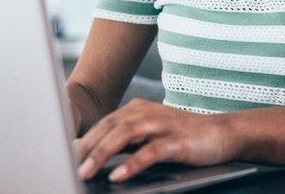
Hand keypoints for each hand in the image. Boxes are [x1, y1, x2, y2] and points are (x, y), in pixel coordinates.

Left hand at [74, 98, 235, 182]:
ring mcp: (161, 125)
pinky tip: (118, 175)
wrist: (221, 133)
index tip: (63, 153)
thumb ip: (126, 142)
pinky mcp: (175, 140)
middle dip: (86, 147)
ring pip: (124, 135)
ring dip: (102, 154)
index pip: (103, 123)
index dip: (83, 138)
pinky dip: (132, 164)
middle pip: (108, 127)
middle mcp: (145, 113)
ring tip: (86, 171)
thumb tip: (95, 157)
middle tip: (66, 164)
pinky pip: (149, 152)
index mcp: (136, 110)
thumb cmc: (183, 137)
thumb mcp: (150, 135)